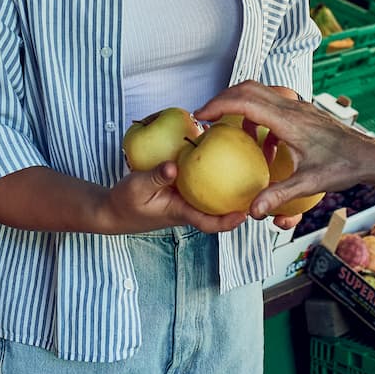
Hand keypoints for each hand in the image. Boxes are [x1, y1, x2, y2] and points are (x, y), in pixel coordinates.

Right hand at [101, 160, 247, 234]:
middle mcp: (190, 206)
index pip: (209, 223)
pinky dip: (212, 169)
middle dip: (240, 201)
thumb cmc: (125, 202)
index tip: (244, 215)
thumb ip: (155, 177)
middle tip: (261, 186)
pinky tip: (219, 150)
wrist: (113, 208)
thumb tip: (174, 167)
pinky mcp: (183, 187)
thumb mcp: (137, 188)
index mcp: (182, 212)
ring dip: (230, 183)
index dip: (228, 222)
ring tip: (249, 164)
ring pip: (214, 193)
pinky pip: (203, 180)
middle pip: (220, 208)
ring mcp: (188, 197)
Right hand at [197, 80, 374, 217]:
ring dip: (240, 105)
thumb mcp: (309, 184)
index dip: (218, 105)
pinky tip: (262, 142)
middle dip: (222, 99)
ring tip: (230, 129)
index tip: (201, 116)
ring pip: (260, 92)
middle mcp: (292, 107)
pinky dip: (258, 115)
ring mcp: (298, 106)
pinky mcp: (303, 111)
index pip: (245, 102)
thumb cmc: (343, 167)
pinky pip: (272, 103)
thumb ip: (279, 196)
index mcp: (289, 121)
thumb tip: (252, 210)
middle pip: (248, 88)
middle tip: (206, 117)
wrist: (369, 155)